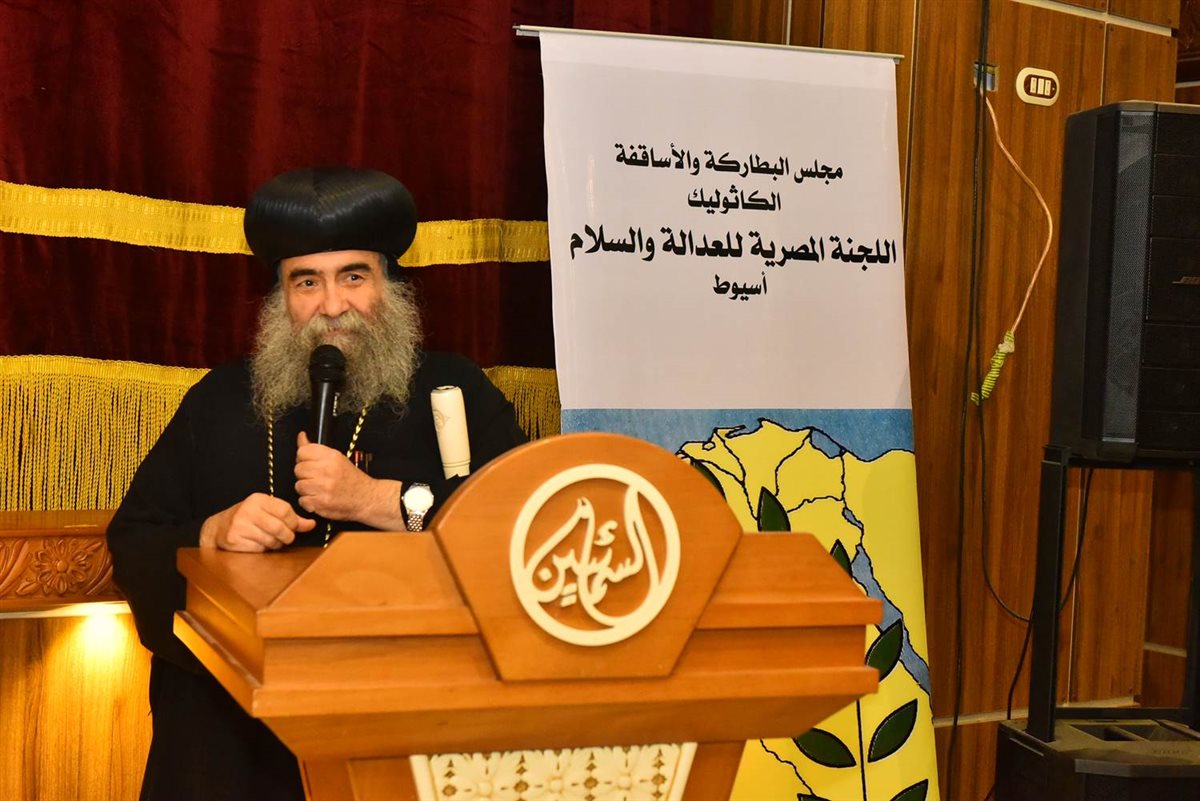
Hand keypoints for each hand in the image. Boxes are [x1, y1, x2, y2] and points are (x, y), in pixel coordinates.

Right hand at [199, 493, 314, 551]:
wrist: (219, 528)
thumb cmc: (249, 520)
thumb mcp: (269, 513)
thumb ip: (291, 519)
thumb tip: (312, 524)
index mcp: (258, 499)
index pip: (286, 511)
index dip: (294, 523)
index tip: (293, 527)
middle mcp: (248, 509)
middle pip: (280, 528)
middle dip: (287, 537)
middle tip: (284, 538)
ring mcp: (239, 524)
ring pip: (271, 540)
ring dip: (275, 545)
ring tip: (269, 541)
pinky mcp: (234, 539)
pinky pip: (259, 548)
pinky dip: (262, 550)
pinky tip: (257, 544)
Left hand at [293, 432, 406, 529]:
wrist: (366, 498)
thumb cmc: (351, 478)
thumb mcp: (337, 458)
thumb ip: (315, 449)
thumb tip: (301, 436)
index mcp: (332, 457)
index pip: (302, 452)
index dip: (304, 458)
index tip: (310, 463)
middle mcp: (327, 470)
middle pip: (298, 469)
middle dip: (305, 474)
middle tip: (316, 478)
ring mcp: (323, 488)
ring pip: (299, 485)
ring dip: (306, 489)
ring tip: (318, 489)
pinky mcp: (320, 503)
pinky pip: (302, 500)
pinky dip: (308, 502)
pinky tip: (319, 499)